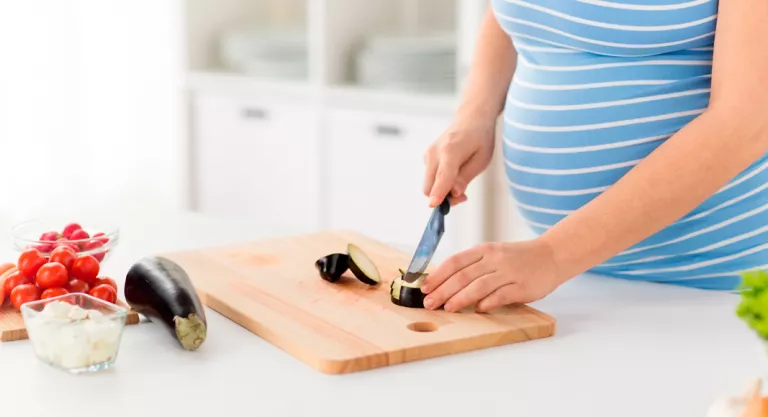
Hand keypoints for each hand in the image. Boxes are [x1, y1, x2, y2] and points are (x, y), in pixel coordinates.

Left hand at [420, 239, 566, 311]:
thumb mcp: (493, 254)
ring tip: (447, 308)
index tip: (424, 287)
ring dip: (460, 298)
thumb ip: (473, 266)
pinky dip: (487, 303)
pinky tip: (477, 310)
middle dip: (443, 290)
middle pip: (463, 275)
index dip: (438, 275)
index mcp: (484, 249)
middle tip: (430, 303)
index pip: (455, 261)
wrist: (551, 255)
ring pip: (478, 286)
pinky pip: (500, 296)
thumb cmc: (518, 258)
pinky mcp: (522, 287)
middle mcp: (494, 259)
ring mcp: (509, 272)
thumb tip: (444, 282)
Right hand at [423, 118, 495, 206]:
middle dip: (443, 197)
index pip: (442, 177)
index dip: (438, 193)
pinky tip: (453, 174)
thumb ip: (465, 177)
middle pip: (430, 186)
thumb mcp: (481, 160)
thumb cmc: (479, 140)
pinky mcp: (426, 157)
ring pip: (428, 185)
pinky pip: (430, 178)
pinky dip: (439, 183)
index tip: (433, 206)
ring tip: (461, 182)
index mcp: (450, 151)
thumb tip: (454, 193)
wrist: (470, 119)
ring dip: (442, 191)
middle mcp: (434, 153)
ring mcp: (428, 154)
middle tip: (463, 195)